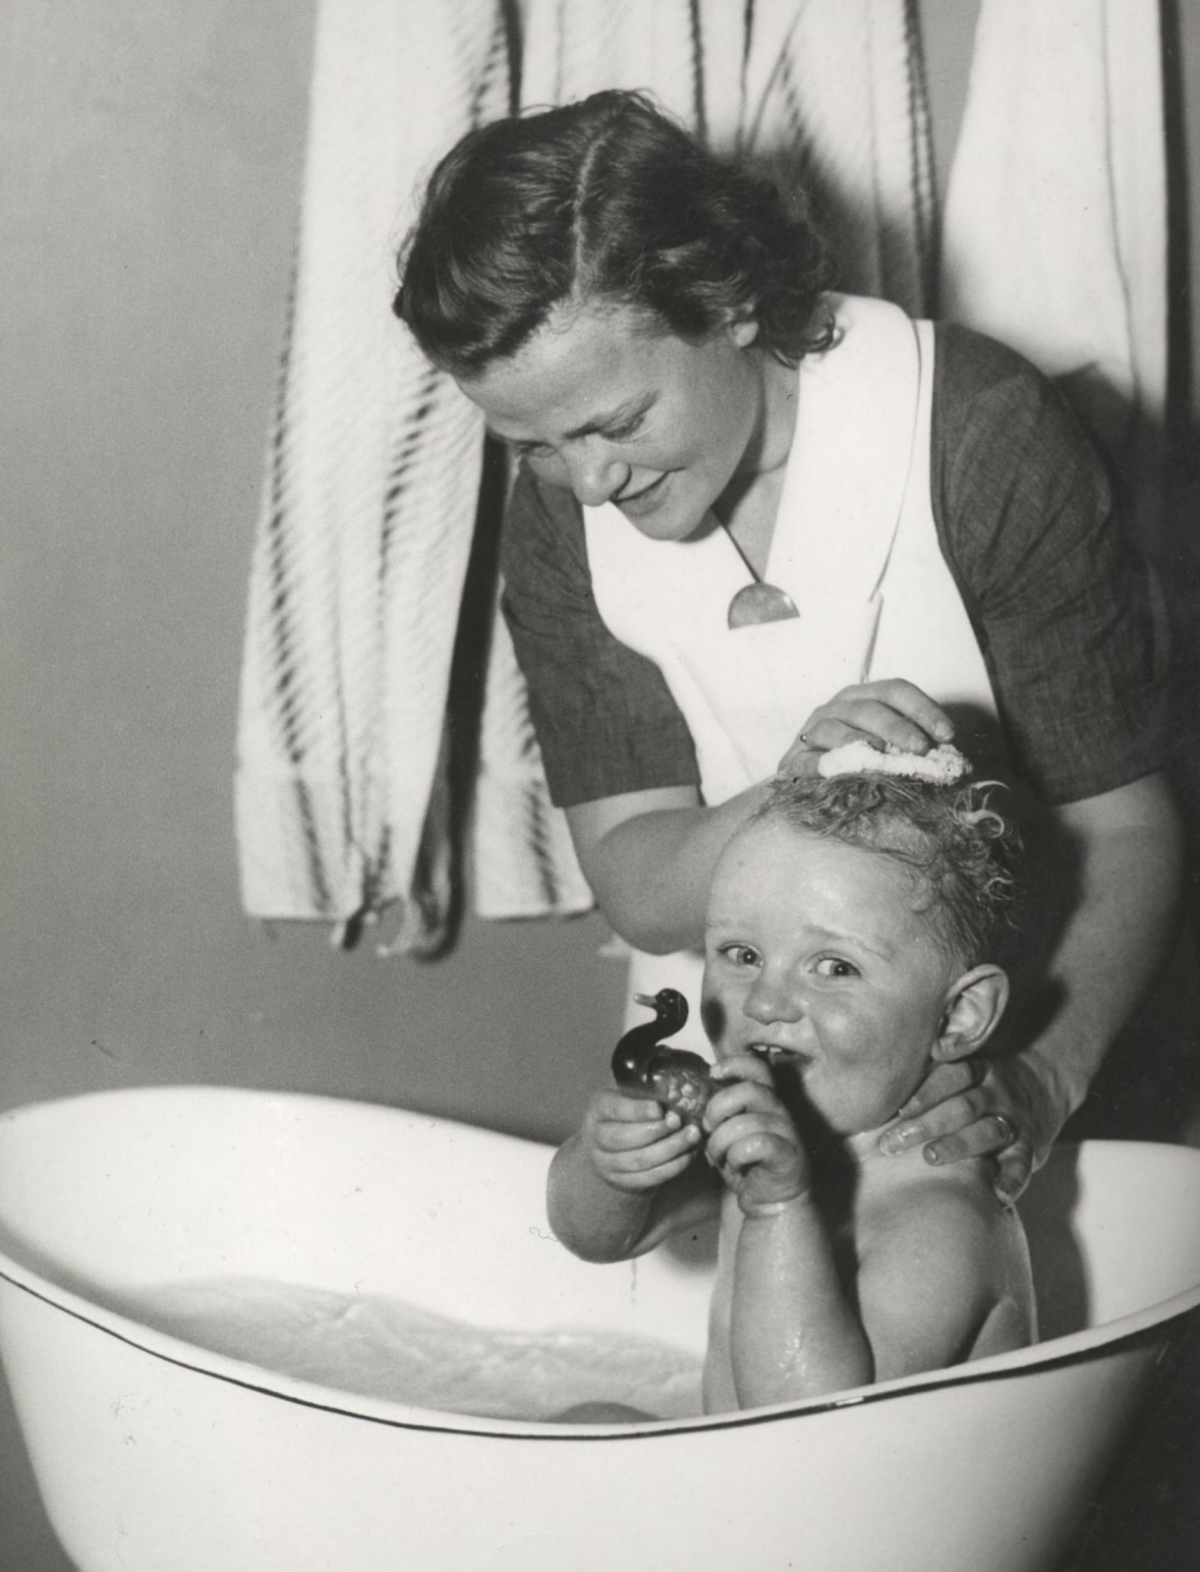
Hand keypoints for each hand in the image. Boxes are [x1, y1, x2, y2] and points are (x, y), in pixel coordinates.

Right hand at [581, 1088, 702, 1193]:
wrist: (612, 1146)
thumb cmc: (629, 1112)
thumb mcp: (631, 1096)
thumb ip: (648, 1094)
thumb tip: (677, 1091)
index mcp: (598, 1109)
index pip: (615, 1109)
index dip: (637, 1110)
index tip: (660, 1109)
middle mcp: (596, 1138)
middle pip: (625, 1138)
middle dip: (658, 1131)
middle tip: (683, 1122)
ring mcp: (605, 1163)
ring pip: (639, 1160)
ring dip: (670, 1149)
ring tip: (692, 1137)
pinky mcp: (620, 1182)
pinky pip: (647, 1178)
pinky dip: (671, 1168)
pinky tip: (687, 1155)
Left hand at [703, 1053, 809, 1214]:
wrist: (773, 1202)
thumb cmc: (747, 1166)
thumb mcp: (729, 1134)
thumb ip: (720, 1114)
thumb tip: (694, 1100)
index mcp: (766, 1101)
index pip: (758, 1067)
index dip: (734, 1064)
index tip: (713, 1073)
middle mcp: (780, 1111)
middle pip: (748, 1090)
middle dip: (718, 1108)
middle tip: (709, 1128)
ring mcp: (787, 1133)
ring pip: (746, 1122)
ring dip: (720, 1141)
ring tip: (717, 1157)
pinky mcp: (788, 1156)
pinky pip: (755, 1145)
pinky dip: (736, 1157)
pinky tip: (735, 1166)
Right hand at [776, 679, 954, 776]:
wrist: (808, 779)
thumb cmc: (858, 761)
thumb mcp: (888, 747)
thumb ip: (914, 748)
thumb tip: (952, 761)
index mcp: (865, 698)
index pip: (896, 690)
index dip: (924, 709)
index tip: (948, 734)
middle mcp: (839, 707)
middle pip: (868, 708)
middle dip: (898, 727)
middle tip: (921, 749)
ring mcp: (814, 730)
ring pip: (834, 728)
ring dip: (860, 743)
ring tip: (882, 759)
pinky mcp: (794, 757)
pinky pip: (806, 758)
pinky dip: (821, 765)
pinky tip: (840, 774)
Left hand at [877, 1054, 1061, 1204]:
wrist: (1044, 1085)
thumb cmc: (981, 1083)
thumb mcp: (965, 1067)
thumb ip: (930, 1074)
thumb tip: (872, 1082)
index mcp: (977, 1070)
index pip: (951, 1076)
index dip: (924, 1092)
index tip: (898, 1109)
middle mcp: (996, 1093)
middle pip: (963, 1106)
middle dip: (927, 1123)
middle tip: (892, 1142)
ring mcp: (1014, 1120)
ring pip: (988, 1130)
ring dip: (959, 1144)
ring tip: (930, 1157)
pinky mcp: (1030, 1148)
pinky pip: (1022, 1165)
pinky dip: (1012, 1180)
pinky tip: (997, 1195)